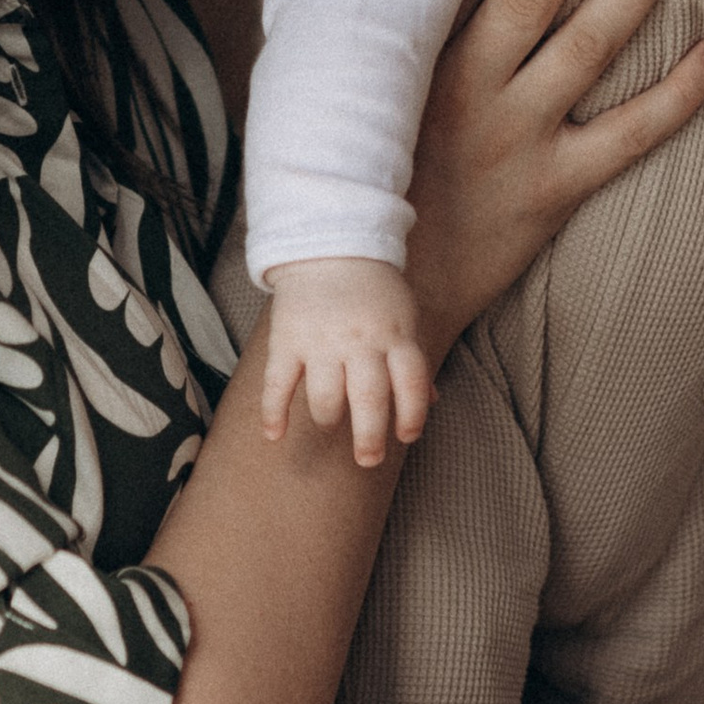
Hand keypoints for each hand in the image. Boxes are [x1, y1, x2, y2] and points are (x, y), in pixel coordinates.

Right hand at [259, 258, 431, 467]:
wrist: (328, 244)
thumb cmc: (373, 288)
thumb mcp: (404, 316)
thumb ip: (413, 359)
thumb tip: (430, 402)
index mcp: (395, 334)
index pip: (412, 384)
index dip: (412, 416)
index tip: (406, 436)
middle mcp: (360, 341)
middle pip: (369, 400)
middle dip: (370, 438)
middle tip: (369, 458)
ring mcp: (321, 341)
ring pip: (325, 398)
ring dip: (329, 421)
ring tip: (331, 426)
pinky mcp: (287, 340)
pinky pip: (278, 383)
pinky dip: (272, 413)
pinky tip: (275, 435)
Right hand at [404, 0, 703, 362]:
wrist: (373, 294)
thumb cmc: (378, 179)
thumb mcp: (370, 97)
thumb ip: (402, 32)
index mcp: (420, 56)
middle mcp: (467, 88)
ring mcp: (513, 139)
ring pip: (588, 44)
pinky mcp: (551, 191)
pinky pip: (628, 135)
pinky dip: (677, 94)